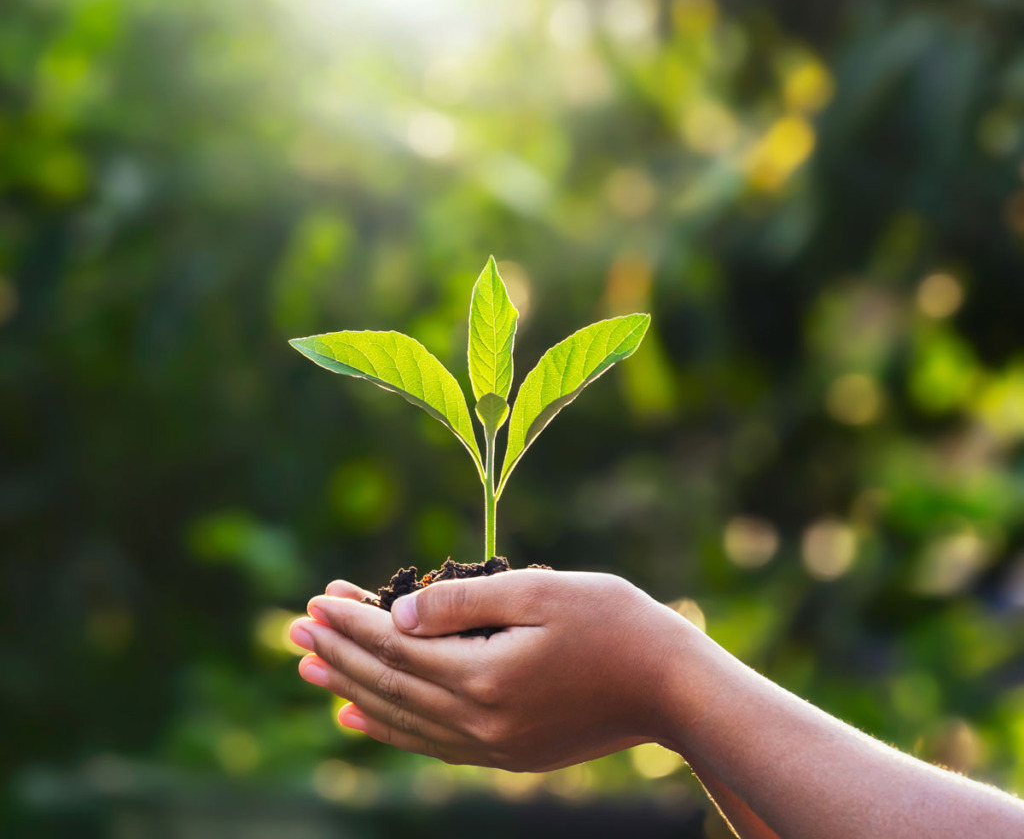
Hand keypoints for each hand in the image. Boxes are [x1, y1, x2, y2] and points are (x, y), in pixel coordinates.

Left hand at [289, 570, 692, 771]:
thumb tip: (398, 614)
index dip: (352, 622)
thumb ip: (464, 603)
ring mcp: (492, 745)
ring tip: (310, 671)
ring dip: (351, 691)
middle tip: (294, 630)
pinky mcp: (507, 754)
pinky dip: (388, 728)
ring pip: (401, 717)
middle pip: (388, 684)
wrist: (671, 688)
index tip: (316, 600)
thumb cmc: (614, 623)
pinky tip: (359, 719)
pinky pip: (429, 743)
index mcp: (484, 676)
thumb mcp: (540, 592)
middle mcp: (479, 720)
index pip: (395, 647)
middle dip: (338, 654)